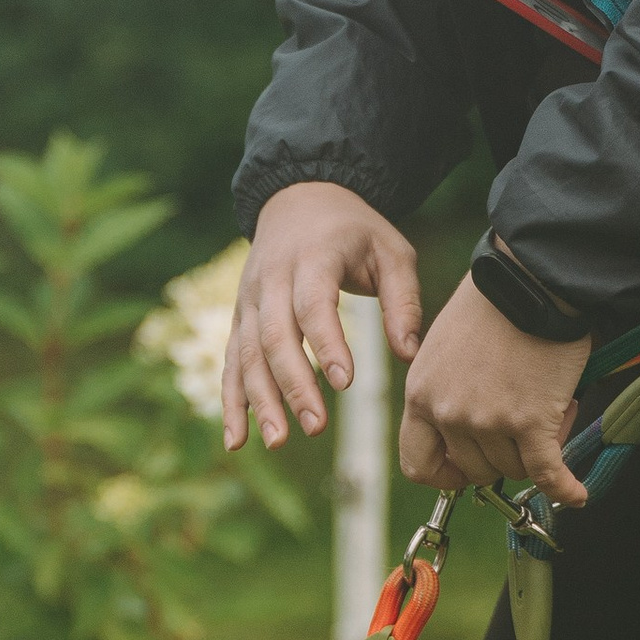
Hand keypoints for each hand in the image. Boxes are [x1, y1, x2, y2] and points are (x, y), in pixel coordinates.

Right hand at [224, 182, 423, 451]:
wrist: (299, 198)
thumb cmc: (354, 231)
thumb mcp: (391, 250)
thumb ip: (404, 300)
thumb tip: (409, 354)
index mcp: (312, 258)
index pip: (313, 304)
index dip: (327, 343)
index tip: (346, 383)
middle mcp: (271, 280)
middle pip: (273, 336)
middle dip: (293, 385)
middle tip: (316, 426)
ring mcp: (249, 300)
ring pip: (246, 355)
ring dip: (259, 401)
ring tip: (278, 441)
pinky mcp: (239, 319)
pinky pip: (230, 363)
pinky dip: (231, 403)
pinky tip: (236, 441)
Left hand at [399, 279, 593, 505]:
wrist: (529, 279)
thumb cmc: (492, 304)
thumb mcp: (443, 348)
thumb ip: (445, 391)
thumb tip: (465, 428)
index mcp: (421, 394)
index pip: (417, 464)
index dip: (445, 474)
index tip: (466, 468)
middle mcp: (449, 413)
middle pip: (475, 469)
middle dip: (502, 454)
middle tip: (524, 422)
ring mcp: (489, 420)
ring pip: (514, 468)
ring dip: (536, 450)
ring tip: (551, 408)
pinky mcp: (530, 421)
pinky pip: (548, 473)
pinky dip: (565, 488)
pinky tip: (577, 494)